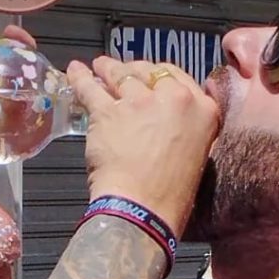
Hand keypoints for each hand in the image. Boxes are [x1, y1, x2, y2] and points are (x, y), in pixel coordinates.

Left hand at [66, 57, 218, 236]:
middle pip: (150, 71)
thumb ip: (185, 127)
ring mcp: (140, 102)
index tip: (150, 77)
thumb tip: (165, 118)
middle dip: (135, 70)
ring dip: (107, 70)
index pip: (179, 77)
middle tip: (124, 72)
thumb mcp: (195, 154)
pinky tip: (75, 72)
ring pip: (119, 75)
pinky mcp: (109, 112)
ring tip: (99, 68)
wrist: (145, 210)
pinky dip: (80, 79)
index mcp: (203, 110)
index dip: (159, 75)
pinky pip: (90, 88)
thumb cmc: (172, 195)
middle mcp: (175, 99)